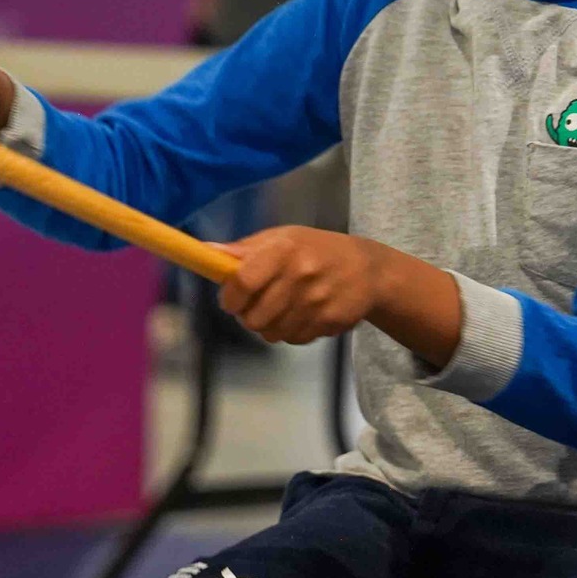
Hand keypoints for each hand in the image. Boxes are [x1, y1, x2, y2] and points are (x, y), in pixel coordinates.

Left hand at [218, 227, 461, 364]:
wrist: (369, 269)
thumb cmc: (315, 249)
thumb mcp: (282, 238)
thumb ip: (244, 249)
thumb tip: (206, 251)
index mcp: (284, 250)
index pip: (242, 282)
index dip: (229, 297)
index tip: (230, 299)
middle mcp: (301, 276)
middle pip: (253, 317)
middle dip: (248, 315)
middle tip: (257, 303)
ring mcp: (317, 302)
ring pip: (271, 333)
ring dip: (269, 325)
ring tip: (282, 307)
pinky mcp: (329, 323)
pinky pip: (293, 339)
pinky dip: (291, 331)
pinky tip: (303, 313)